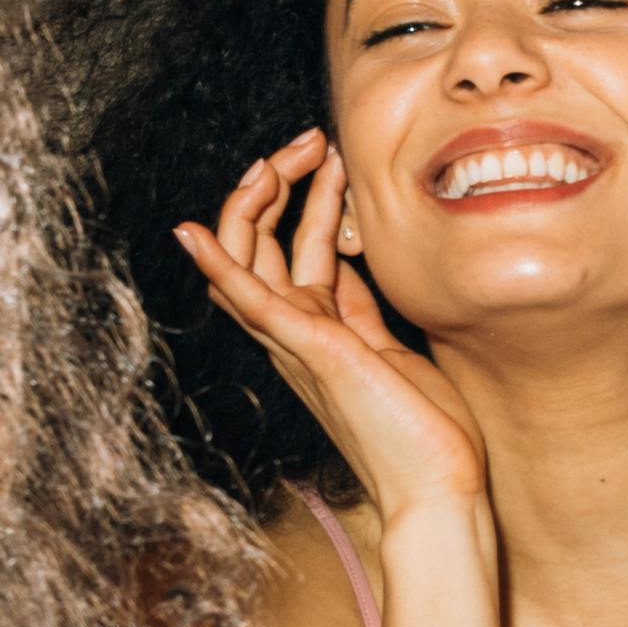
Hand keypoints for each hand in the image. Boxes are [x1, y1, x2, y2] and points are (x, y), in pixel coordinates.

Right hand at [177, 136, 492, 541]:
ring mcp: (295, 341)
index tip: (334, 158)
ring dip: (257, 198)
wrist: (436, 487)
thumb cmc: (424, 431)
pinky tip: (191, 231)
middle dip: (281, 183)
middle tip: (314, 139)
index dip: (303, 199)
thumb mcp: (392, 349)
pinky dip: (215, 262)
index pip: (288, 251)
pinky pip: (249, 298)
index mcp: (318, 330)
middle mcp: (295, 333)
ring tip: (284, 152)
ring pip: (249, 257)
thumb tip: (351, 267)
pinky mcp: (309, 348)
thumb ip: (364, 309)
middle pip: (260, 243)